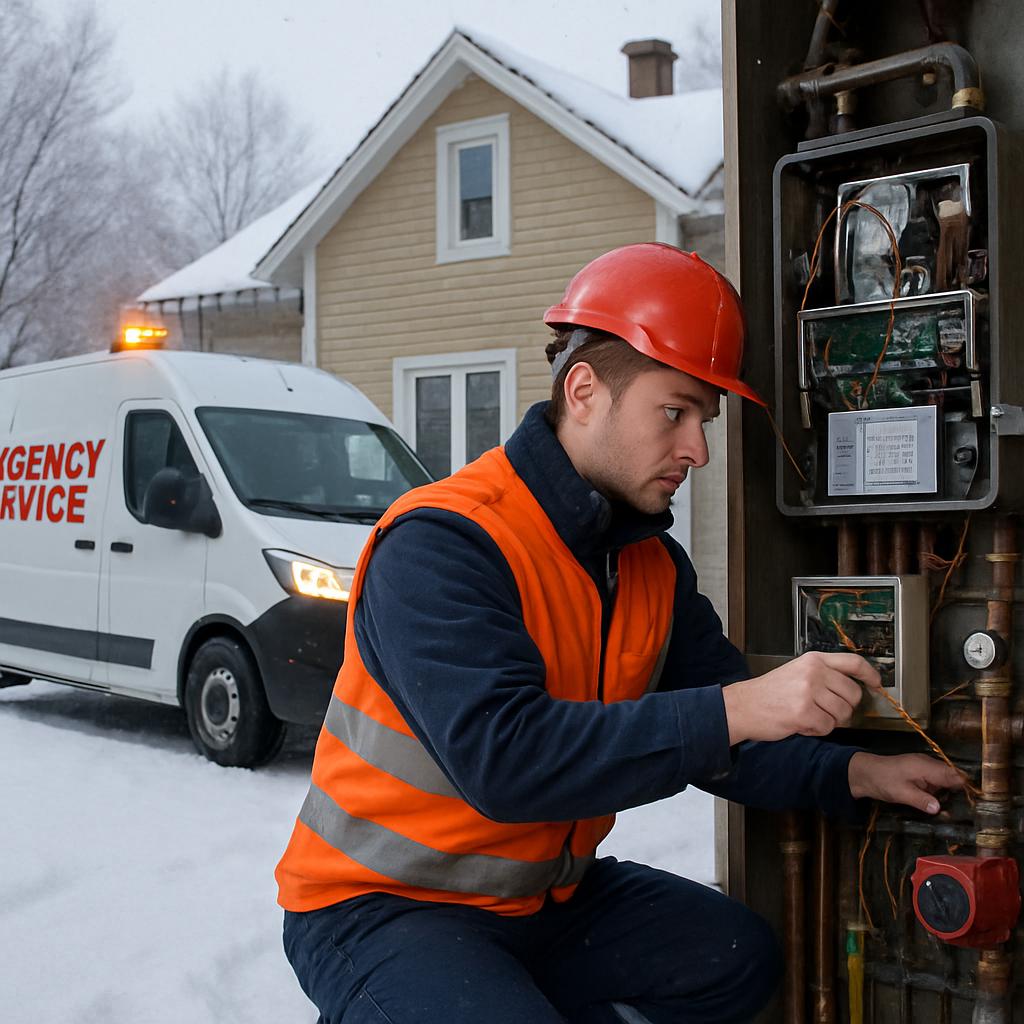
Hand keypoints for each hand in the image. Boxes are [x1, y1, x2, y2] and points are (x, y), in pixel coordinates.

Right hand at [722, 651, 881, 743]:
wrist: (743, 706)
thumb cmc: (769, 693)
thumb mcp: (797, 672)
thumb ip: (824, 674)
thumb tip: (855, 686)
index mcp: (813, 660)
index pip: (853, 663)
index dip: (870, 674)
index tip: (877, 684)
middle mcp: (813, 672)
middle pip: (853, 694)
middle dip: (844, 708)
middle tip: (826, 710)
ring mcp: (808, 692)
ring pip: (843, 714)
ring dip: (829, 721)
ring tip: (809, 716)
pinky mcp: (803, 712)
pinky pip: (827, 727)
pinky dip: (817, 730)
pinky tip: (801, 723)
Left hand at [848, 752, 965, 813]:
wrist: (864, 773)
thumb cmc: (883, 781)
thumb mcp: (901, 793)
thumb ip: (921, 800)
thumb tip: (939, 808)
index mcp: (926, 766)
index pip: (954, 775)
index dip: (967, 786)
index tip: (979, 801)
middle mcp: (928, 765)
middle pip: (953, 777)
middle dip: (962, 792)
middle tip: (973, 812)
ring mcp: (924, 769)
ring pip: (946, 781)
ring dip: (952, 794)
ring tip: (963, 812)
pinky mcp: (920, 775)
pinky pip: (936, 783)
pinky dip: (941, 793)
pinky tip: (944, 806)